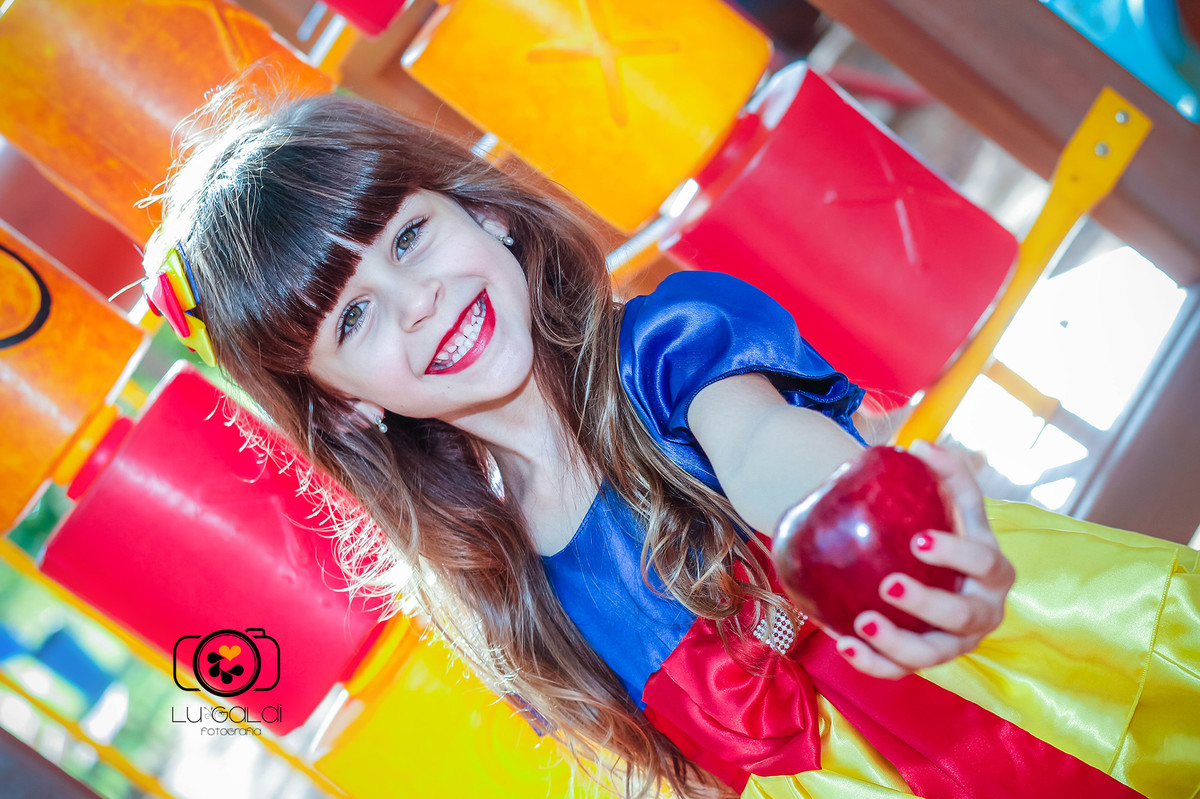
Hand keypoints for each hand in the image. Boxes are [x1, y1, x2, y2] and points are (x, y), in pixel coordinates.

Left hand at [835, 440, 1014, 678]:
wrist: (934, 570)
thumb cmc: (945, 533)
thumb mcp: (952, 505)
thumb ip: (944, 474)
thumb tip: (917, 445)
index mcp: (992, 570)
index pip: (983, 562)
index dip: (955, 553)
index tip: (917, 539)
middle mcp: (981, 611)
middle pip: (962, 615)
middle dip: (927, 604)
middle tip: (889, 584)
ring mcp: (955, 642)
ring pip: (932, 654)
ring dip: (897, 642)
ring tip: (862, 621)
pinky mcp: (926, 660)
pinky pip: (900, 671)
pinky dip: (873, 663)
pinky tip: (844, 644)